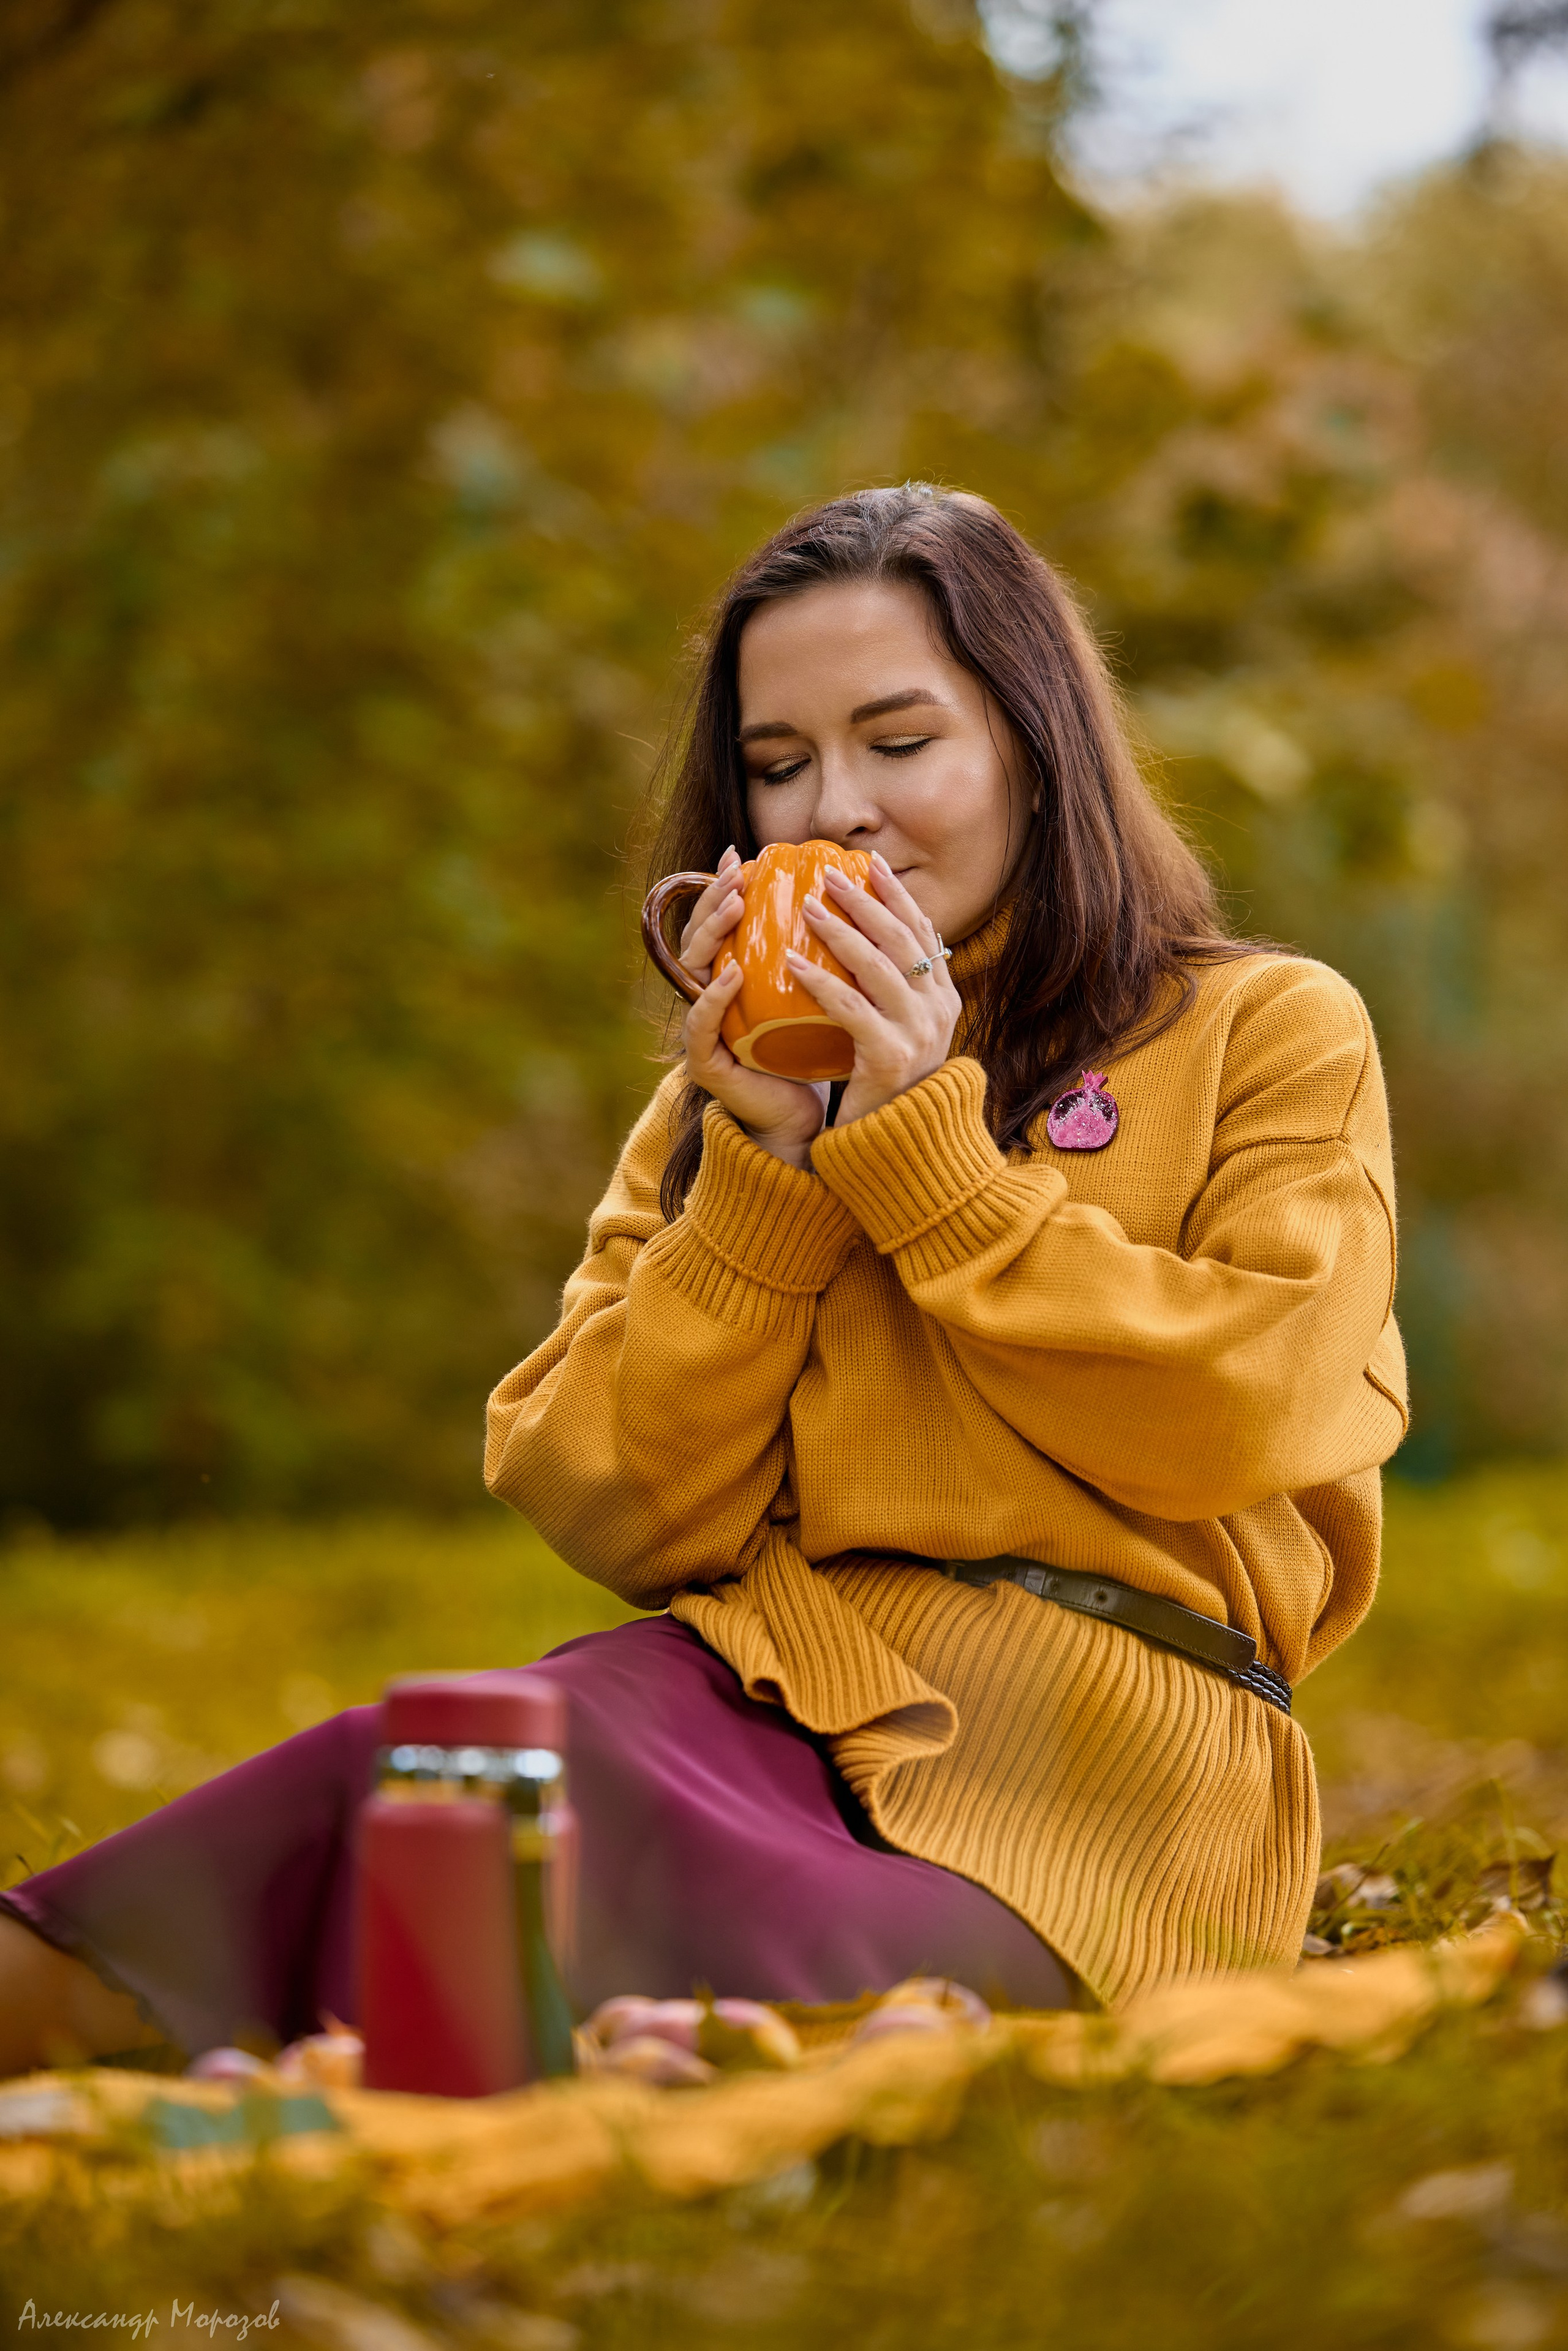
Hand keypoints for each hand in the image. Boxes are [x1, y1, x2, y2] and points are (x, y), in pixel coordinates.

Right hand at [679, 845, 828, 1169]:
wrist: (804, 1118)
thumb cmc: (815, 1054)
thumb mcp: (824, 995)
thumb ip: (824, 956)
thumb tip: (862, 902)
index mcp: (735, 979)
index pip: (722, 925)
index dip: (724, 888)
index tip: (742, 854)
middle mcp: (711, 998)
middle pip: (700, 937)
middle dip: (715, 899)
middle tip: (738, 872)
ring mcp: (704, 1029)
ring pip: (693, 970)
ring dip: (712, 933)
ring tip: (736, 905)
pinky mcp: (706, 1061)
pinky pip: (701, 1021)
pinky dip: (715, 996)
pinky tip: (733, 971)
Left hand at [787, 851, 960, 1125]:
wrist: (898, 1149)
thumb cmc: (886, 1087)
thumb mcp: (899, 1031)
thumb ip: (892, 992)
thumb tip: (870, 942)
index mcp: (944, 998)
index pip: (922, 932)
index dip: (897, 894)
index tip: (870, 862)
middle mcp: (939, 1010)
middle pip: (901, 939)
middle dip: (865, 899)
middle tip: (829, 870)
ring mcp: (919, 1033)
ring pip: (878, 965)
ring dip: (841, 930)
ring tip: (808, 905)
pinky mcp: (890, 1057)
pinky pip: (850, 1007)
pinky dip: (821, 981)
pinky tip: (792, 963)